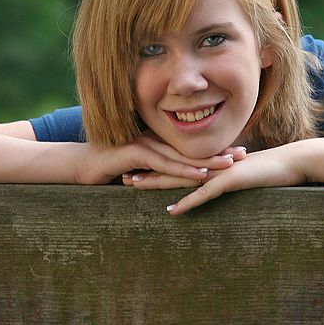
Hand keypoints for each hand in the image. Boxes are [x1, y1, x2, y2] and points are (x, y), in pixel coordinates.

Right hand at [74, 133, 245, 184]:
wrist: (78, 166)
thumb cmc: (108, 169)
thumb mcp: (139, 171)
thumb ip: (157, 172)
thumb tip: (174, 183)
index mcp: (159, 143)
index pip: (192, 148)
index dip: (214, 150)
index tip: (238, 152)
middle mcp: (155, 141)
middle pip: (193, 149)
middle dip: (219, 151)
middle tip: (245, 154)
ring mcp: (146, 146)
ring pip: (183, 156)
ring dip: (207, 161)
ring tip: (230, 165)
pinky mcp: (135, 154)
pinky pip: (165, 165)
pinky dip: (183, 171)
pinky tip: (200, 176)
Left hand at [125, 142, 307, 214]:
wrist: (291, 163)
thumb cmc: (272, 169)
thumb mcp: (245, 173)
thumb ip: (229, 176)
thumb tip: (220, 182)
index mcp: (212, 164)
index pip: (179, 164)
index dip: (158, 167)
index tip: (137, 168)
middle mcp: (210, 165)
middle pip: (172, 169)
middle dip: (147, 172)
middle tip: (122, 176)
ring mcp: (218, 173)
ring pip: (181, 178)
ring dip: (157, 183)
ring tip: (134, 186)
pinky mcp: (230, 182)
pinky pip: (204, 194)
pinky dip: (187, 203)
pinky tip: (172, 212)